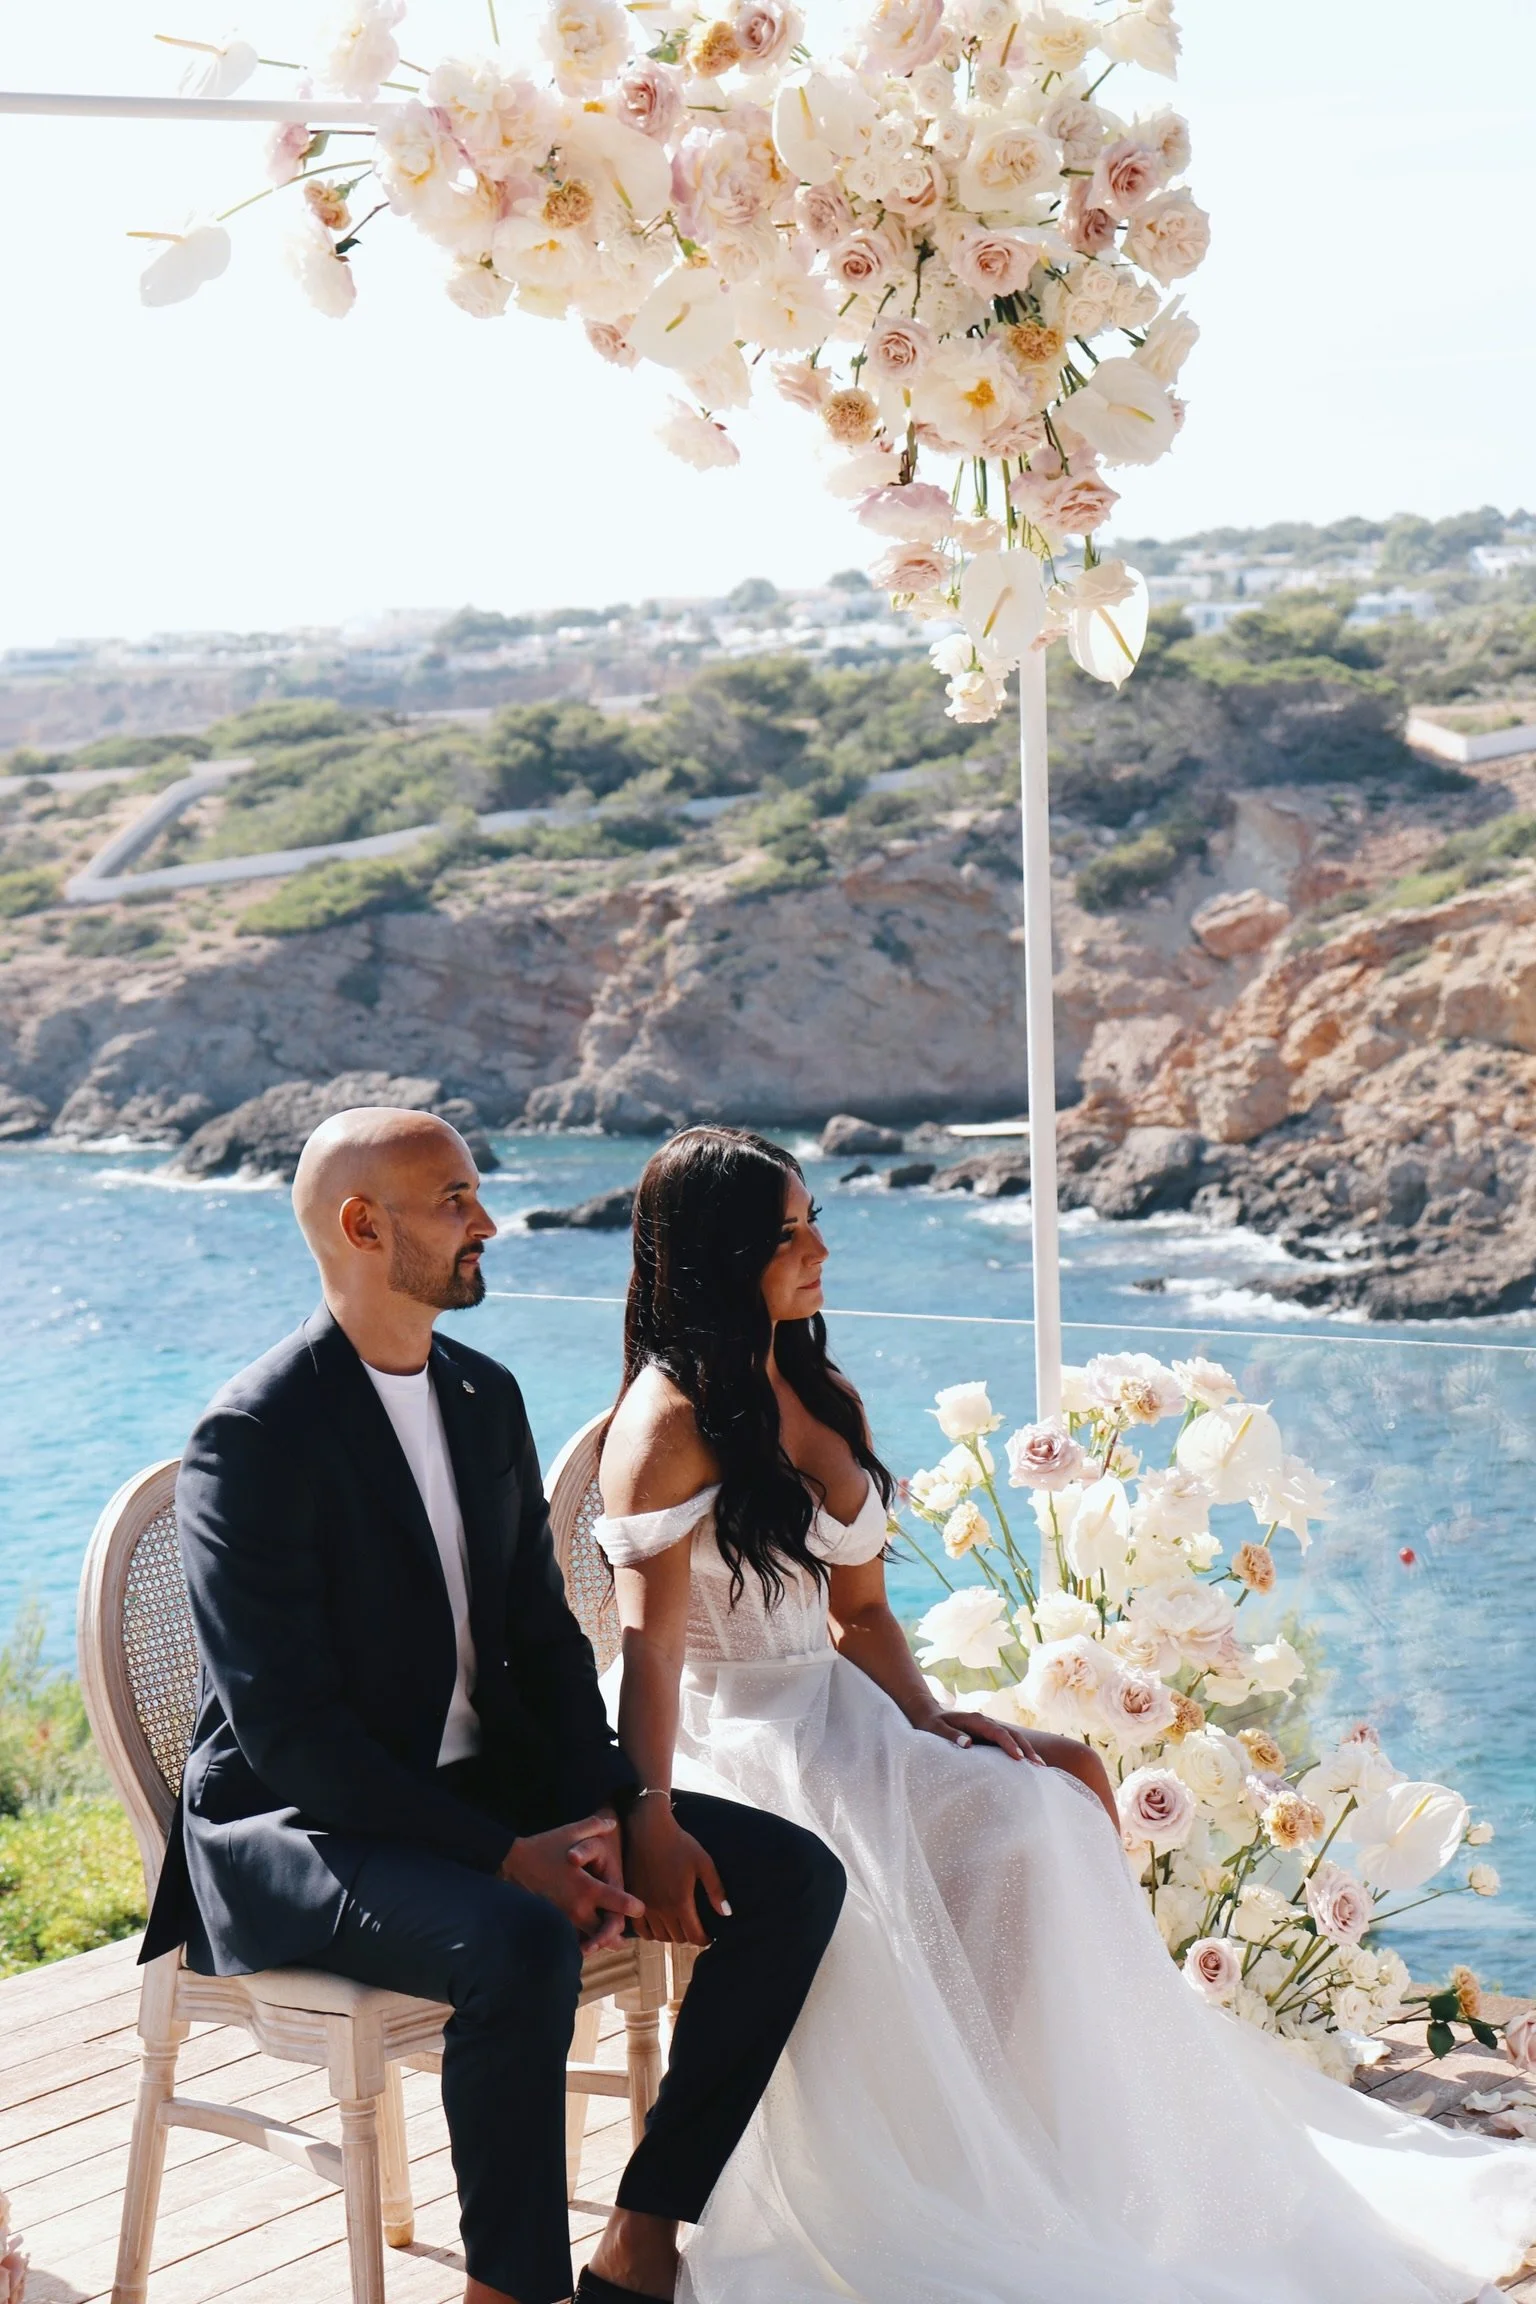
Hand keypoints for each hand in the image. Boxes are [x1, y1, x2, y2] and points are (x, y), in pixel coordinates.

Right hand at [500, 1814, 645, 1949]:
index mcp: (585, 1886)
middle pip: (605, 1931)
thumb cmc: (544, 1847)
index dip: (632, 1906)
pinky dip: (582, 1939)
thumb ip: (594, 1826)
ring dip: (600, 1940)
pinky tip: (587, 1938)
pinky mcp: (553, 1921)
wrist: (512, 1864)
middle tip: (625, 1937)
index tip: (641, 1908)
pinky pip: (572, 1936)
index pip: (616, 1902)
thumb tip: (613, 1822)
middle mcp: (577, 1907)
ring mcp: (564, 1918)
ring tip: (611, 1941)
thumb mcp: (570, 1832)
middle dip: (617, 1935)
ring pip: (588, 1938)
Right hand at [623, 1802, 730, 1946]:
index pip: (694, 1936)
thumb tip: (726, 1913)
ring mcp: (644, 1905)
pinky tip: (658, 1924)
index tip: (708, 1936)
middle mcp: (661, 1908)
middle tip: (694, 1927)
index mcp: (681, 1901)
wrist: (648, 1828)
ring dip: (671, 1935)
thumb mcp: (703, 1863)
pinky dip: (650, 1932)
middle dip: (689, 1936)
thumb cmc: (679, 1843)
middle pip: (677, 1938)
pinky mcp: (632, 1898)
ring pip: (659, 1936)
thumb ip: (716, 1890)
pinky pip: (640, 1928)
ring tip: (678, 1926)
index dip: (704, 1939)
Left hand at [917, 1708, 1046, 1764]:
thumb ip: (951, 1736)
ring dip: (1027, 1750)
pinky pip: (1008, 1742)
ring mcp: (989, 1728)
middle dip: (1026, 1749)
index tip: (1019, 1758)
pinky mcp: (989, 1735)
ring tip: (1041, 1767)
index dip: (1009, 1744)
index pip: (997, 1732)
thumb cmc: (931, 1724)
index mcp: (975, 1720)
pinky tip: (1028, 1763)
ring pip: (1013, 1737)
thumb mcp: (936, 1730)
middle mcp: (986, 1722)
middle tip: (1039, 1766)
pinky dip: (1020, 1751)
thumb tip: (968, 1744)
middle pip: (1011, 1734)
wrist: (928, 1714)